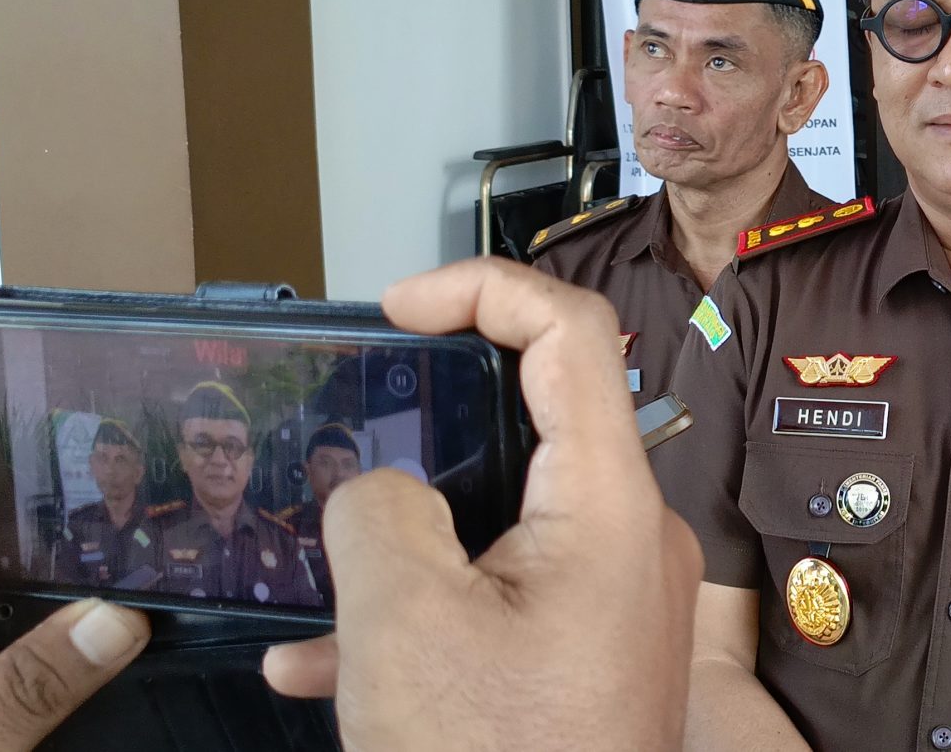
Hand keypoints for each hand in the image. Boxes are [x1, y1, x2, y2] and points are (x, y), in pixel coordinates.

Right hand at [262, 258, 702, 749]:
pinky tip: (322, 662)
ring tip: (320, 587)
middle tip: (350, 438)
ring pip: (495, 525)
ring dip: (401, 543)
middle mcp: (630, 544)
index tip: (404, 305)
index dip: (484, 288)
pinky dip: (418, 611)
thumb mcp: (403, 621)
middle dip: (424, 434)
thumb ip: (379, 513)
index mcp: (610, 506)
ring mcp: (611, 603)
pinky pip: (497, 598)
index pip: (571, 332)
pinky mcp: (584, 657)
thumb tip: (378, 488)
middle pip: (530, 426)